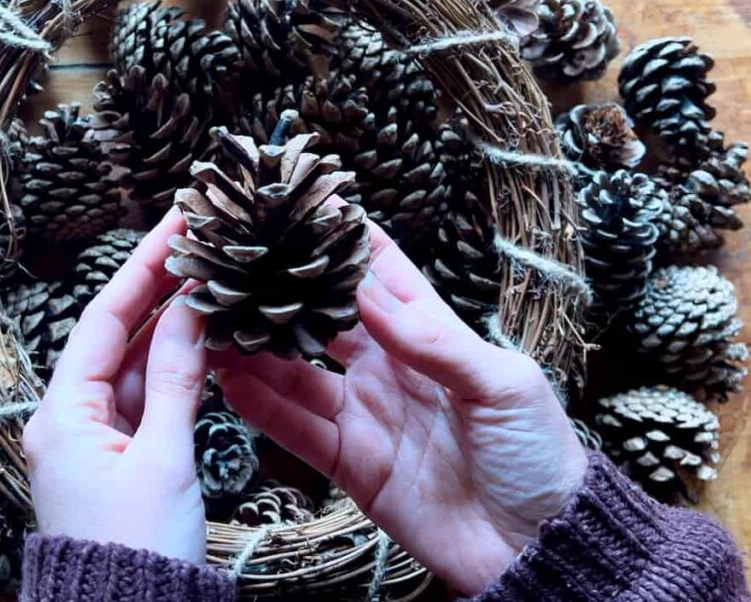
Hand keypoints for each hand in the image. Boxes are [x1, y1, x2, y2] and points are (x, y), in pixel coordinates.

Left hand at [23, 210, 208, 564]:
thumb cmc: (137, 550)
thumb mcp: (164, 461)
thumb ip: (178, 381)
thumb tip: (192, 313)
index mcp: (64, 415)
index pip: (104, 321)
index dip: (141, 268)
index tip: (174, 225)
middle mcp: (72, 419)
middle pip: (118, 337)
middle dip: (158, 289)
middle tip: (198, 241)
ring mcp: (98, 438)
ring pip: (138, 366)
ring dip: (173, 327)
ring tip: (210, 278)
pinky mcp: (123, 457)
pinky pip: (149, 398)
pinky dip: (178, 370)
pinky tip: (207, 339)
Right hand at [211, 221, 587, 594]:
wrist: (535, 548)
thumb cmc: (537, 453)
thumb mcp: (501, 385)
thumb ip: (435, 340)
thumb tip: (368, 291)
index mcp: (430, 337)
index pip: (382, 274)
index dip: (346, 239)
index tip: (305, 203)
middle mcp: (388, 368)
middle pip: (324, 320)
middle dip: (283, 291)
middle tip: (236, 263)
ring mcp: (365, 414)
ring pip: (296, 373)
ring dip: (257, 349)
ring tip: (214, 321)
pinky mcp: (351, 463)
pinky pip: (297, 429)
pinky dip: (262, 406)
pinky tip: (229, 380)